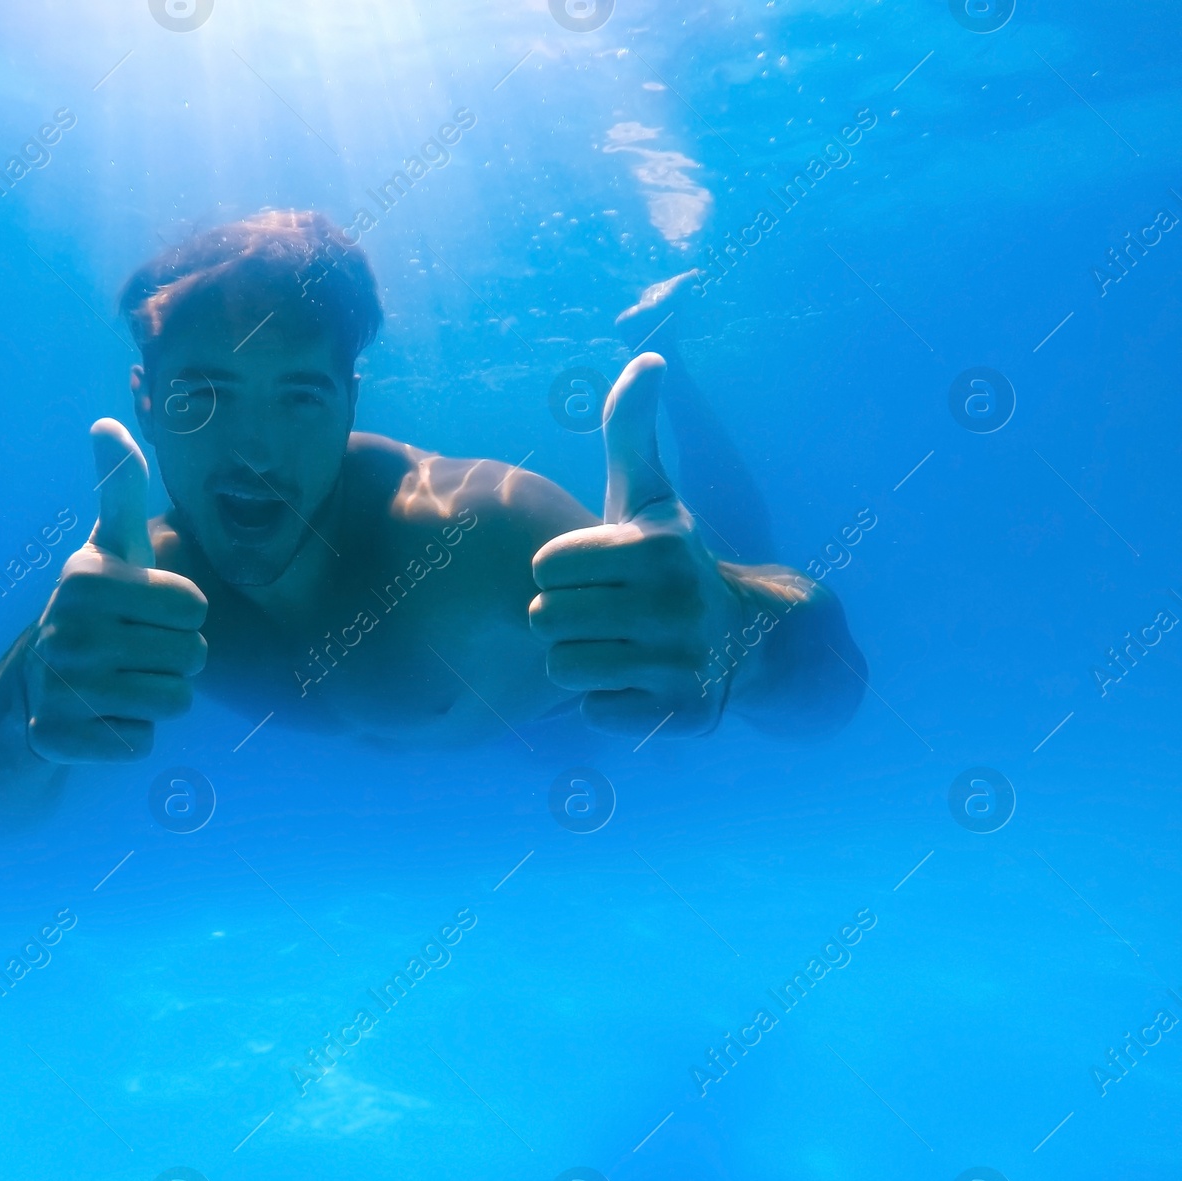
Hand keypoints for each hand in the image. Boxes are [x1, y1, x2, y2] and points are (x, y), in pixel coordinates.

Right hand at [23, 418, 207, 761]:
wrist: (24, 694)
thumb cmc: (91, 613)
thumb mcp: (107, 551)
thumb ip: (120, 491)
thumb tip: (107, 421)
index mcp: (87, 578)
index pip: (195, 606)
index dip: (180, 616)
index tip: (140, 614)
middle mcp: (67, 629)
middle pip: (193, 657)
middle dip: (174, 661)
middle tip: (129, 654)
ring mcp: (59, 687)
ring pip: (175, 702)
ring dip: (157, 700)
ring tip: (117, 685)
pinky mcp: (57, 740)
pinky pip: (143, 743)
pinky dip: (129, 737)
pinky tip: (97, 721)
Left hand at [529, 353, 741, 736]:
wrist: (748, 641)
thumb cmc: (669, 562)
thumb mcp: (651, 495)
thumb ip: (630, 430)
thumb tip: (645, 353)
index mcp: (656, 546)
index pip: (545, 567)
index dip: (558, 572)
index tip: (594, 572)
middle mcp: (674, 602)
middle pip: (545, 619)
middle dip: (562, 618)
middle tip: (600, 613)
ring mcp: (680, 662)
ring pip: (563, 668)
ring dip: (579, 661)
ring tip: (615, 645)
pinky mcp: (679, 714)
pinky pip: (593, 711)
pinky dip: (606, 701)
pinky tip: (637, 681)